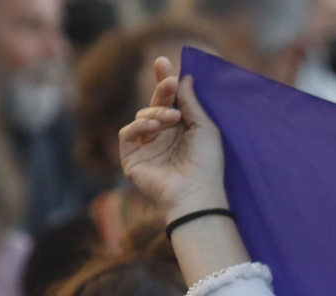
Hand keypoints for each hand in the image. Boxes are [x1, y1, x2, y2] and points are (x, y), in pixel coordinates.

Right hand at [119, 56, 227, 222]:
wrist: (196, 193)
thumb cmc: (207, 164)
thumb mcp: (204, 128)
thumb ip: (191, 102)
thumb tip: (183, 77)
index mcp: (181, 130)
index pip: (170, 101)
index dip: (165, 82)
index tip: (164, 62)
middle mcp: (163, 137)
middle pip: (154, 105)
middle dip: (160, 89)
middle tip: (167, 78)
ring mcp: (146, 148)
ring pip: (142, 116)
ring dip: (156, 113)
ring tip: (173, 119)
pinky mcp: (132, 158)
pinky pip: (128, 133)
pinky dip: (139, 126)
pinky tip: (155, 127)